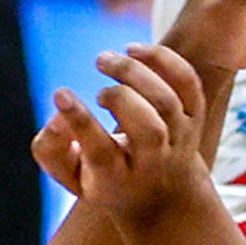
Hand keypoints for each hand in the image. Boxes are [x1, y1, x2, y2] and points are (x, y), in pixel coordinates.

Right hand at [33, 41, 212, 227]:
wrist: (162, 195)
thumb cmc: (104, 178)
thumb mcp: (69, 176)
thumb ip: (51, 148)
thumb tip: (60, 113)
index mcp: (116, 180)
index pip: (101, 152)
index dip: (80, 122)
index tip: (61, 94)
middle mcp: (153, 162)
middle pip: (148, 130)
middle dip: (120, 99)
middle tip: (98, 91)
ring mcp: (179, 139)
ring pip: (167, 102)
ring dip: (135, 73)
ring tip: (102, 60)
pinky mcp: (194, 117)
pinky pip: (187, 82)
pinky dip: (164, 60)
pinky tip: (133, 50)